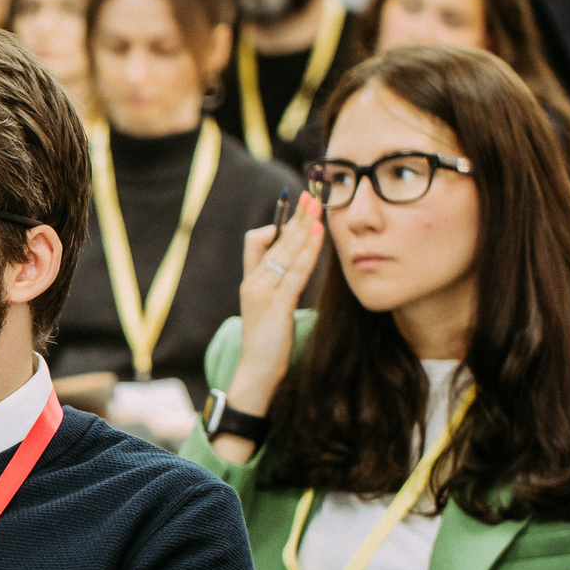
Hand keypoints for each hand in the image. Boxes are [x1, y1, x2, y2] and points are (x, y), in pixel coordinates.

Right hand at [229, 192, 325, 416]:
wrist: (255, 372)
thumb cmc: (267, 344)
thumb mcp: (270, 309)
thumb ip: (280, 287)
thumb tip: (297, 269)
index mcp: (251, 281)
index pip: (258, 241)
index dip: (279, 225)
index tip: (300, 213)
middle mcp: (254, 282)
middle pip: (275, 240)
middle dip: (295, 217)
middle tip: (311, 197)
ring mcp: (263, 292)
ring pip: (285, 251)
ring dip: (302, 227)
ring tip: (317, 207)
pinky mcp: (277, 304)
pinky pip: (294, 271)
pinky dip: (307, 250)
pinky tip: (317, 235)